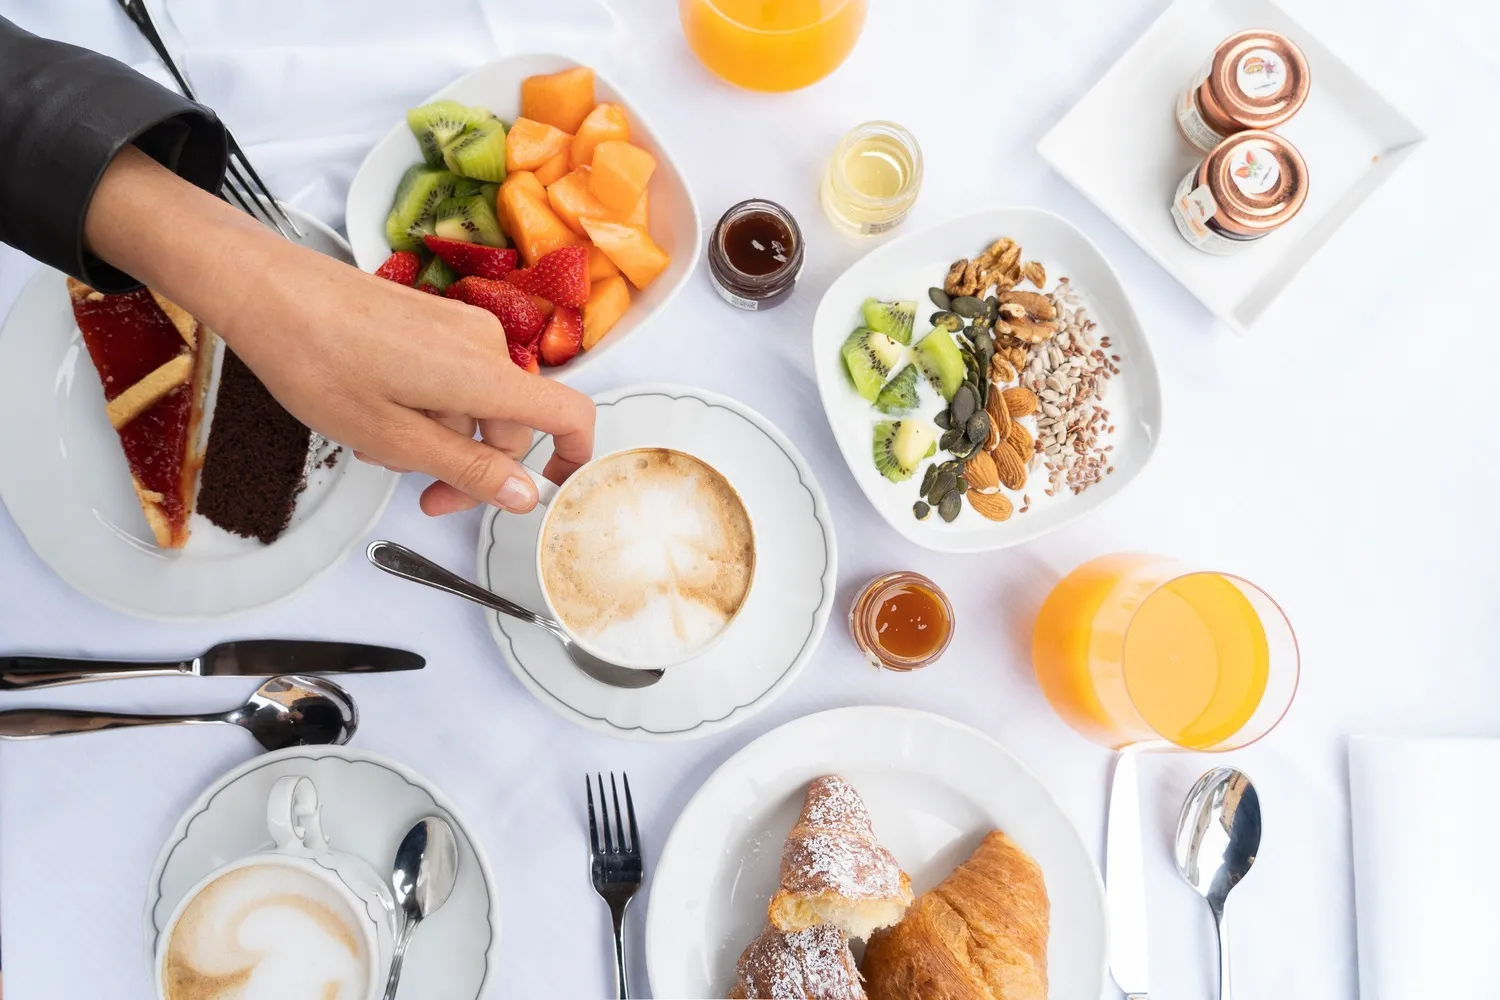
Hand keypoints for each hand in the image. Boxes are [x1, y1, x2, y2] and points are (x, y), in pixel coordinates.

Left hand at [83, 147, 593, 514]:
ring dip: (440, 437)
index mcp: (486, 374)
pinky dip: (426, 407)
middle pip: (513, 422)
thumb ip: (469, 469)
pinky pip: (453, 378)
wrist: (267, 291)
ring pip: (476, 404)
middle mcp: (485, 344)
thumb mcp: (394, 438)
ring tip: (377, 444)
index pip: (569, 415)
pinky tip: (376, 415)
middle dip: (476, 466)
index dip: (572, 459)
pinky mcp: (434, 320)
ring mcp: (459, 328)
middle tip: (426, 497)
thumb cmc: (318, 358)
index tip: (549, 492)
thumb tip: (524, 494)